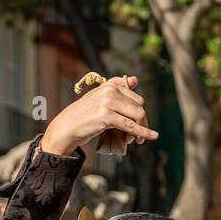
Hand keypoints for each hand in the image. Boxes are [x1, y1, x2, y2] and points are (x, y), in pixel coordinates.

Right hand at [42, 75, 157, 156]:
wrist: (67, 127)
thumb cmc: (85, 114)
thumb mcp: (100, 97)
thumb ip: (117, 88)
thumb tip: (136, 79)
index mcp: (110, 85)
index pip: (137, 98)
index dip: (140, 113)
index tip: (138, 124)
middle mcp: (109, 91)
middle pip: (139, 107)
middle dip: (141, 122)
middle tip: (136, 136)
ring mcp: (108, 103)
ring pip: (137, 116)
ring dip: (141, 130)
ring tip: (135, 140)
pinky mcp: (106, 116)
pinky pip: (131, 126)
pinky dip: (144, 132)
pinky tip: (153, 136)